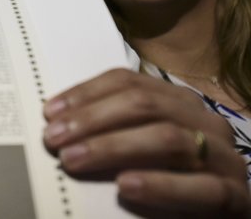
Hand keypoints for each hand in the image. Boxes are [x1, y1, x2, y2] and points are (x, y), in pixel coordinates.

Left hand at [43, 68, 248, 217]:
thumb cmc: (166, 182)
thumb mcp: (135, 151)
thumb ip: (109, 132)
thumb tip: (56, 124)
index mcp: (179, 104)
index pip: (129, 83)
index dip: (86, 94)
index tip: (49, 112)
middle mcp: (205, 123)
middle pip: (145, 106)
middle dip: (92, 119)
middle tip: (54, 138)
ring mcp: (225, 158)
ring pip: (168, 139)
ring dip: (113, 148)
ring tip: (74, 160)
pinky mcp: (237, 198)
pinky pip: (202, 188)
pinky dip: (160, 186)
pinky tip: (125, 186)